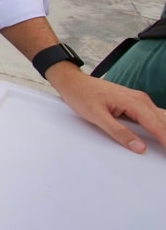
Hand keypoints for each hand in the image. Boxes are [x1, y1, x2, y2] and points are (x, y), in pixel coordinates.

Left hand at [47, 63, 165, 152]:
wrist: (73, 82)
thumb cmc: (82, 96)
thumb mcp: (97, 116)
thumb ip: (119, 132)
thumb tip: (140, 147)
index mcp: (133, 102)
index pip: (157, 125)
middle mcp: (140, 99)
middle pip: (162, 122)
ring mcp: (138, 100)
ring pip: (160, 118)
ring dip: (165, 131)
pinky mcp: (134, 103)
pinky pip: (153, 116)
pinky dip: (160, 126)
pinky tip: (162, 134)